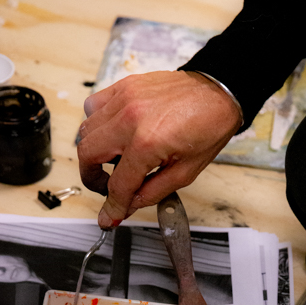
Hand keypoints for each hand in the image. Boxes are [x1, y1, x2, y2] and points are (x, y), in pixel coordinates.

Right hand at [78, 71, 241, 228]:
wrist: (218, 94)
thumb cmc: (208, 128)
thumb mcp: (184, 173)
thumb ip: (151, 193)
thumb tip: (126, 207)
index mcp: (148, 143)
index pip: (118, 184)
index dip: (113, 206)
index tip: (109, 218)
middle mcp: (130, 118)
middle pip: (87, 154)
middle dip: (92, 178)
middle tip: (107, 188)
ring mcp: (123, 98)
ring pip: (86, 130)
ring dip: (95, 152)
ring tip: (117, 160)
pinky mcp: (123, 86)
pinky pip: (93, 106)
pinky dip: (97, 125)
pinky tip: (114, 134)